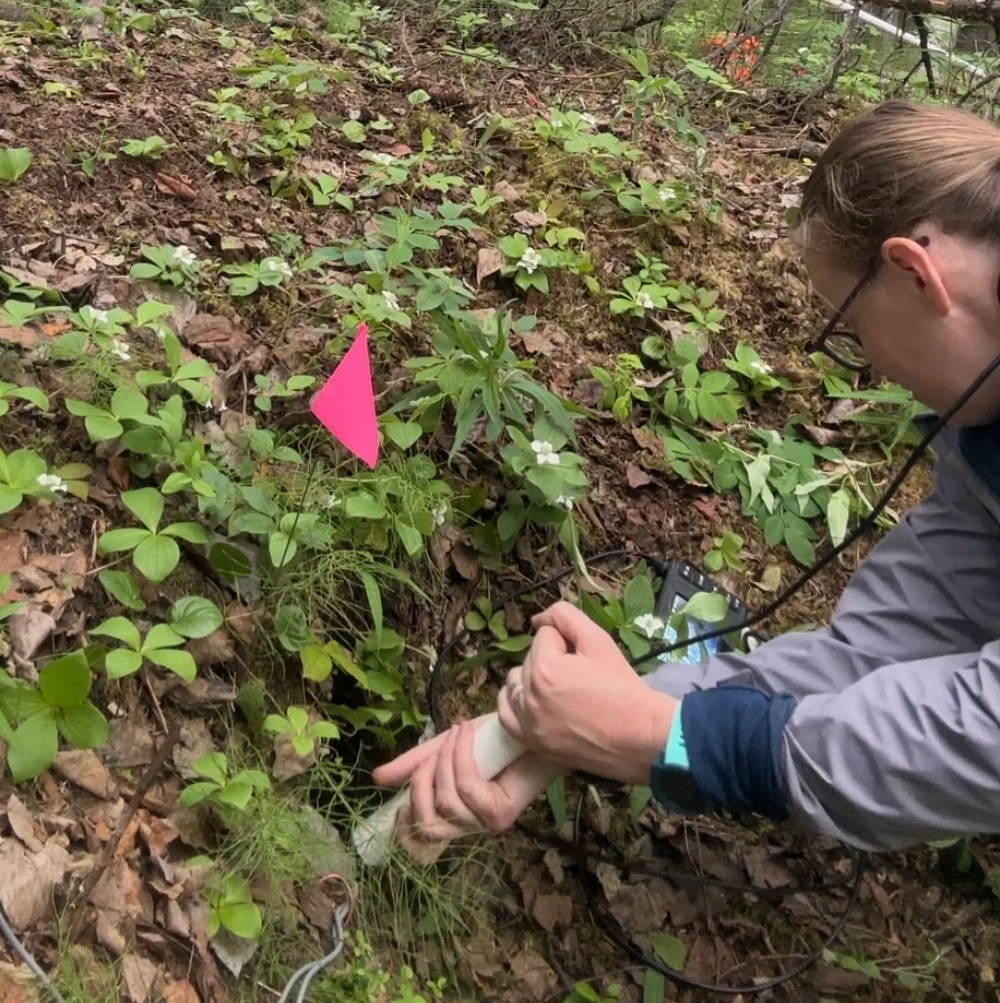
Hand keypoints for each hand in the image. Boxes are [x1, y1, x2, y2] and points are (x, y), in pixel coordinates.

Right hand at [371, 715, 563, 841]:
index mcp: (454, 813)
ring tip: (458, 733)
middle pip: (428, 823)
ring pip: (447, 801)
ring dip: (446, 760)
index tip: (401, 790)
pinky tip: (466, 734)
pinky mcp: (500, 813)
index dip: (406, 819)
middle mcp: (469, 825)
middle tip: (434, 751)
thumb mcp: (444, 748)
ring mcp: (485, 823)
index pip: (421, 834)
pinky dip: (461, 756)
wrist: (531, 729)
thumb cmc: (493, 741)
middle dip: (422, 782)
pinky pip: (466, 788)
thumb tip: (376, 779)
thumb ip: (414, 764)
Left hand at [497, 602, 676, 785]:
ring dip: (531, 679)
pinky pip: (506, 716)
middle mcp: (530, 696)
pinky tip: (532, 702)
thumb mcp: (598, 640)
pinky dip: (516, 704)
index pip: (544, 635)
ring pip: (515, 684)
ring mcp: (528, 724)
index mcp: (545, 669)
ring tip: (558, 688)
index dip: (566, 642)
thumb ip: (565, 616)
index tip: (585, 658)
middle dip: (550, 659)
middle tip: (577, 674)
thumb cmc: (621, 686)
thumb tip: (538, 619)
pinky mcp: (532, 743)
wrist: (639, 736)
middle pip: (528, 659)